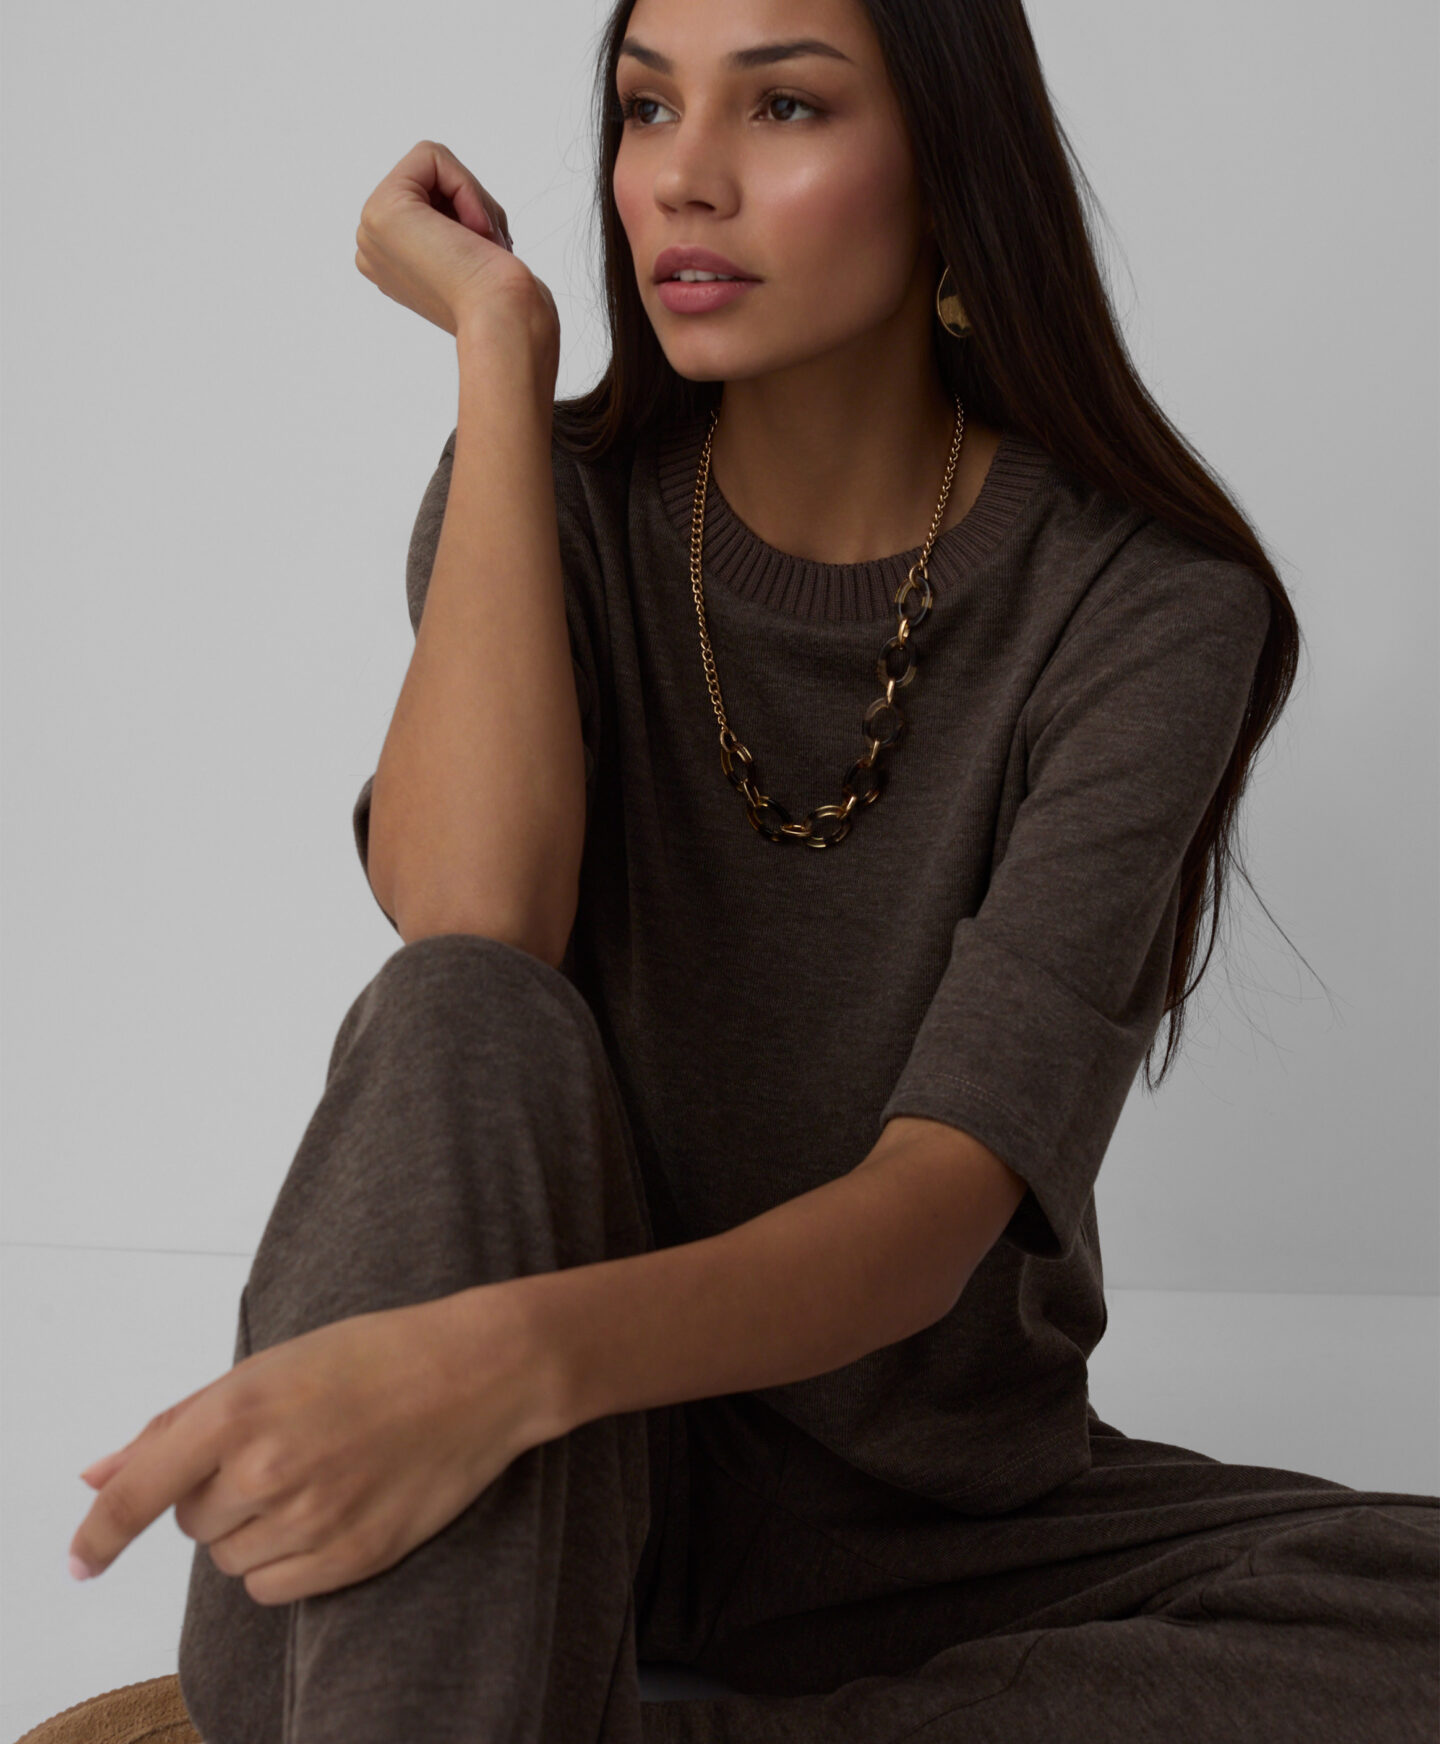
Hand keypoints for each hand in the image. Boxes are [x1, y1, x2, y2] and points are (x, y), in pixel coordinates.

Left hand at [69, 1283, 555, 1604]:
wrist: (479, 1372)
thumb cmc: (375, 1355)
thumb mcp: (269, 1367)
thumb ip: (176, 1423)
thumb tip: (94, 1474)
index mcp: (241, 1410)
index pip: (138, 1491)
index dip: (97, 1533)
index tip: (78, 1561)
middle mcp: (268, 1469)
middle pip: (192, 1520)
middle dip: (218, 1490)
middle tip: (283, 1445)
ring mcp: (313, 1518)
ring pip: (231, 1558)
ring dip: (251, 1527)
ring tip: (314, 1473)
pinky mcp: (353, 1556)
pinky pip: (273, 1588)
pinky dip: (284, 1559)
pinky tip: (328, 1509)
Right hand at [354, 139, 558, 355]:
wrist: (503, 318)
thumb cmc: (501, 296)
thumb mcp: (468, 247)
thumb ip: (449, 224)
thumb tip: (454, 211)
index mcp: (388, 260)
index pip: (427, 197)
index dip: (468, 212)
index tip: (484, 251)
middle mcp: (371, 246)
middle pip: (427, 179)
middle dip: (470, 202)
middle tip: (487, 246)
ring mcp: (370, 228)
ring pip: (431, 166)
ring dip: (472, 199)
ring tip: (481, 244)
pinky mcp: (384, 210)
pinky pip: (432, 156)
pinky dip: (466, 187)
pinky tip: (474, 231)